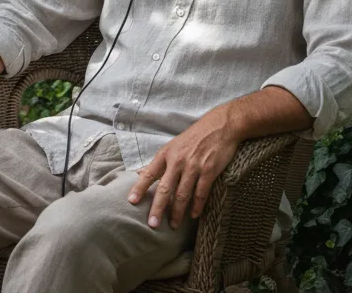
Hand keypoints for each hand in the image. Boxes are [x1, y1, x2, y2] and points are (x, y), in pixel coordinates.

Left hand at [126, 109, 238, 230]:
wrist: (220, 126)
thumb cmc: (195, 136)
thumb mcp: (174, 145)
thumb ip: (161, 162)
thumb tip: (142, 174)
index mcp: (166, 153)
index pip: (149, 173)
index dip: (140, 188)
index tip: (131, 201)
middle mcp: (178, 160)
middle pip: (164, 188)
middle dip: (158, 208)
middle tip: (152, 225)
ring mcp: (193, 166)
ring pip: (182, 195)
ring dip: (177, 212)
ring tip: (173, 225)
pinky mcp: (209, 171)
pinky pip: (201, 193)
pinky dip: (197, 206)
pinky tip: (193, 215)